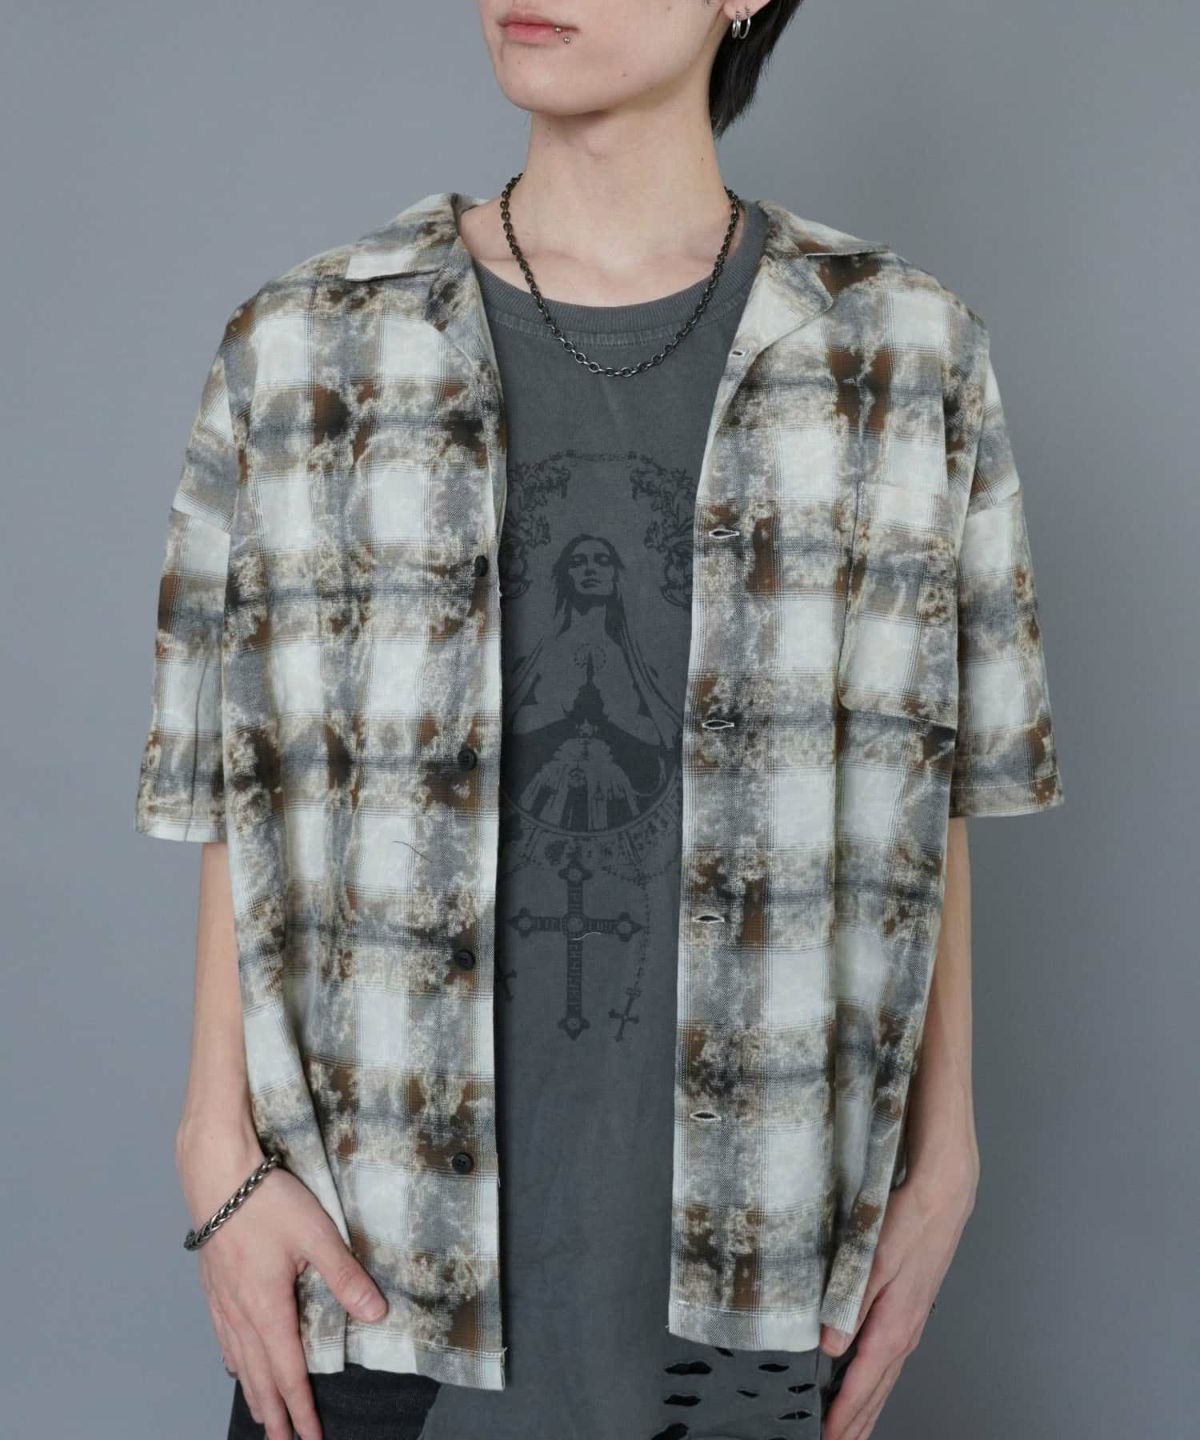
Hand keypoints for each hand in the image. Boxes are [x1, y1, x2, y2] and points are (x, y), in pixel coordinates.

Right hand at [177, 1124, 388, 1439]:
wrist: (217, 1175)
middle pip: (259, 1376)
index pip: (288, 1372)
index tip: (310, 1437)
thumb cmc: (268, 1201)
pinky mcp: (214, 1284)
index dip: (301, 1408)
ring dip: (252, 1391)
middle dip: (274, 1412)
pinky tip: (235, 1363)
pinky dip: (233, 1360)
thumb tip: (376, 1314)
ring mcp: (223, 1300)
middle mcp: (241, 1313)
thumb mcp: (318, 1235)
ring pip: (239, 1359)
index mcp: (268, 1308)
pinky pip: (223, 1337)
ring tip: (261, 1416)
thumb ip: (346, 1276)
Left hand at [818, 1156, 976, 1438]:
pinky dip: (877, 1383)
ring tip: (852, 1432)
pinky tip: (869, 1383)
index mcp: (893, 1326)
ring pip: (885, 1379)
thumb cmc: (908, 1224)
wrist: (942, 1199)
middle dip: (857, 1423)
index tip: (827, 1438)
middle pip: (877, 1391)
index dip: (844, 1414)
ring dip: (867, 1408)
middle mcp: (904, 1333)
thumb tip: (829, 1347)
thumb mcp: (872, 1260)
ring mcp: (910, 1324)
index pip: (863, 1383)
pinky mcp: (910, 1311)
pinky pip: (890, 1361)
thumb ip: (850, 1304)